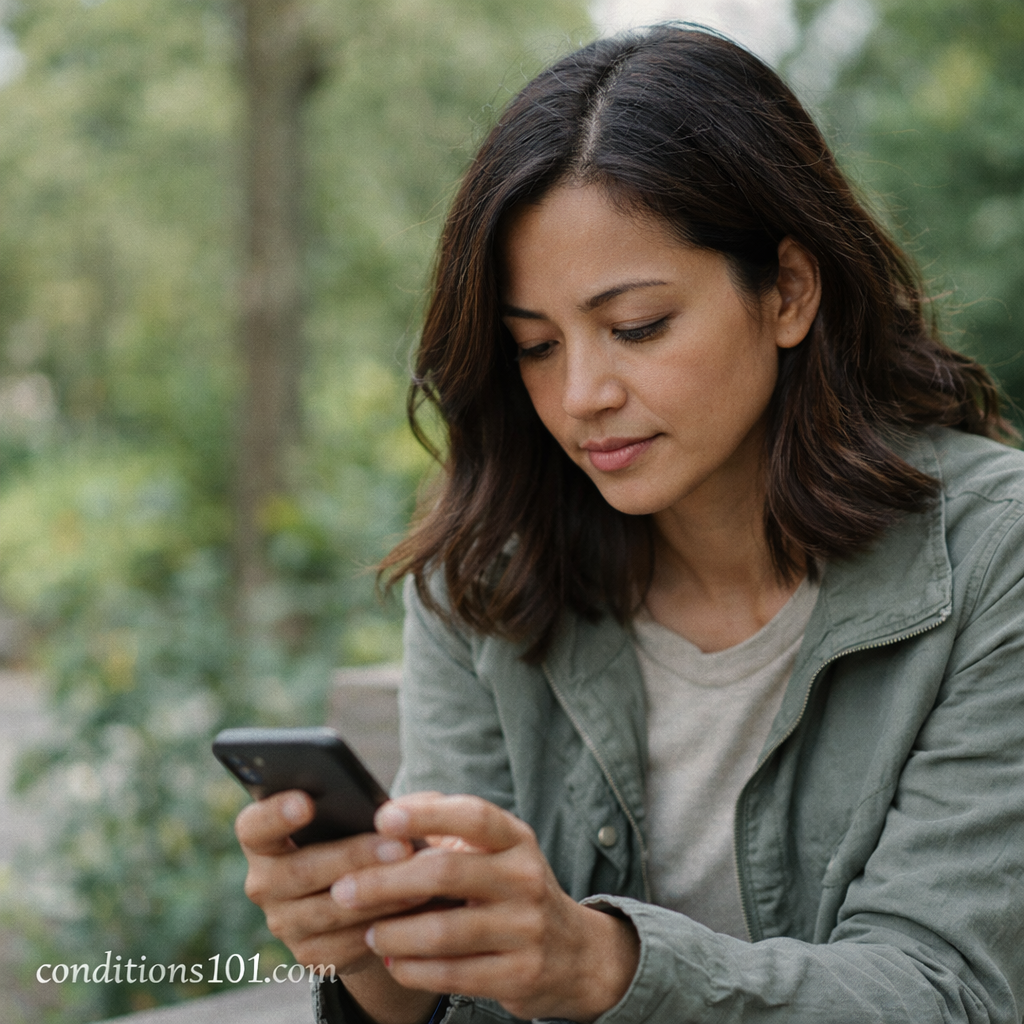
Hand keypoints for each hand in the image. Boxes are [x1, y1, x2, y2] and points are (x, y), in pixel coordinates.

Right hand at [235, 791, 440, 1023]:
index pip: (254, 826)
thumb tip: (396, 812)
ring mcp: (283, 923)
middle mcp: (263, 883)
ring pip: (330, 911)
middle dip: (356, 857)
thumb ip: (365, 803)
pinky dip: (382, 926)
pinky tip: (413, 911)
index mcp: (263, 838)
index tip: (307, 802)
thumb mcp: (353, 813)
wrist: (356, 892)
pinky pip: (347, 944)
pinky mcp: (310, 955)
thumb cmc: (352, 834)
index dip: (275, 814)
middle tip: (400, 846)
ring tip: (419, 879)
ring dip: (378, 896)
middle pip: (302, 870)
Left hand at [331, 792, 639, 1022]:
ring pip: (446, 931)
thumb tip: (390, 809)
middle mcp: (525, 877)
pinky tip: (393, 962)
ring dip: (396, 933)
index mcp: (515, 839)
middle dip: (387, 882)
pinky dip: (415, 970)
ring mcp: (526, 928)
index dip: (427, 814)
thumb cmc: (511, 889)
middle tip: (343, 889)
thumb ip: (447, 824)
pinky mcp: (520, 974)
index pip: (473, 815)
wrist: (574, 954)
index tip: (382, 818)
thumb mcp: (496, 849)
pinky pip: (454, 974)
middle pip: (447, 873)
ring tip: (369, 932)